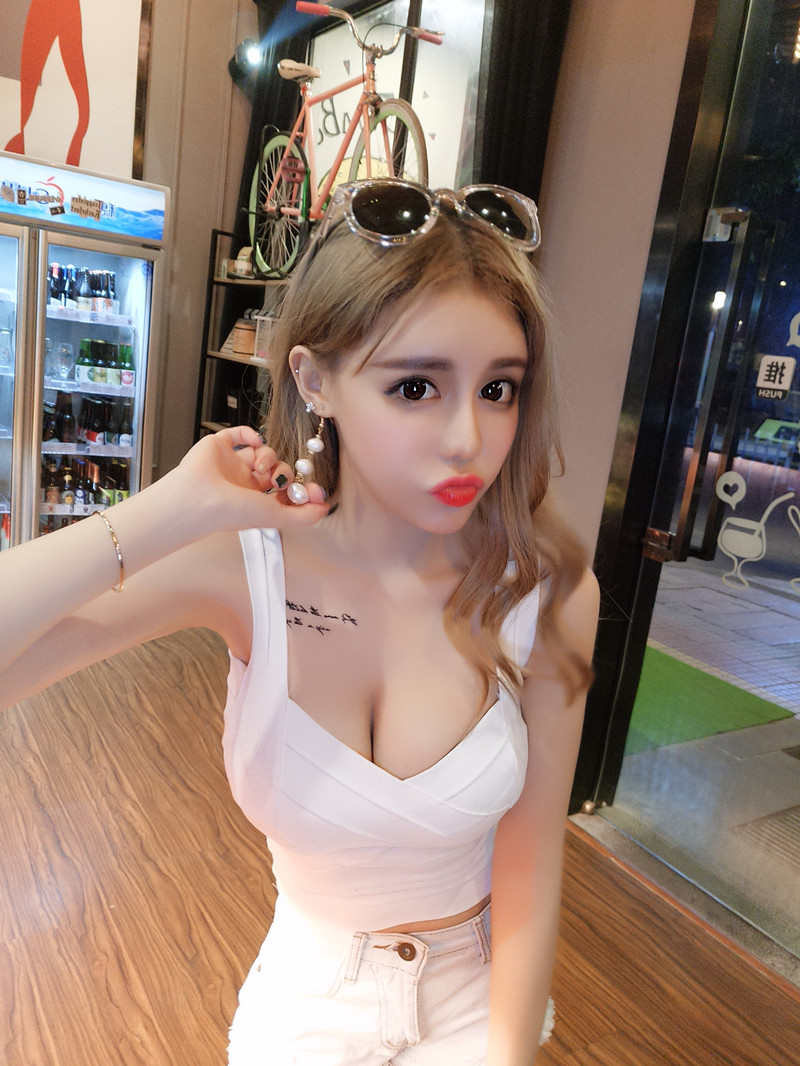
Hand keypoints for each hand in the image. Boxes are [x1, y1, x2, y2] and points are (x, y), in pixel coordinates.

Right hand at [175, 426, 328, 532]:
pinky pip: (240, 434)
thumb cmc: (231, 512)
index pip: (285, 491)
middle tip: (279, 480)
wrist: (200, 498)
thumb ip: (302, 516)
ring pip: (263, 451)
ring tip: (260, 468)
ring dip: (268, 457)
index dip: (300, 488)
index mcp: (255, 502)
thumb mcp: (275, 517)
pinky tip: (254, 442)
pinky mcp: (219, 447)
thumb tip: (325, 509)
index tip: (314, 489)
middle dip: (285, 473)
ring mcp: (232, 464)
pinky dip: (250, 434)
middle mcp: (244, 483)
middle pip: (277, 469)